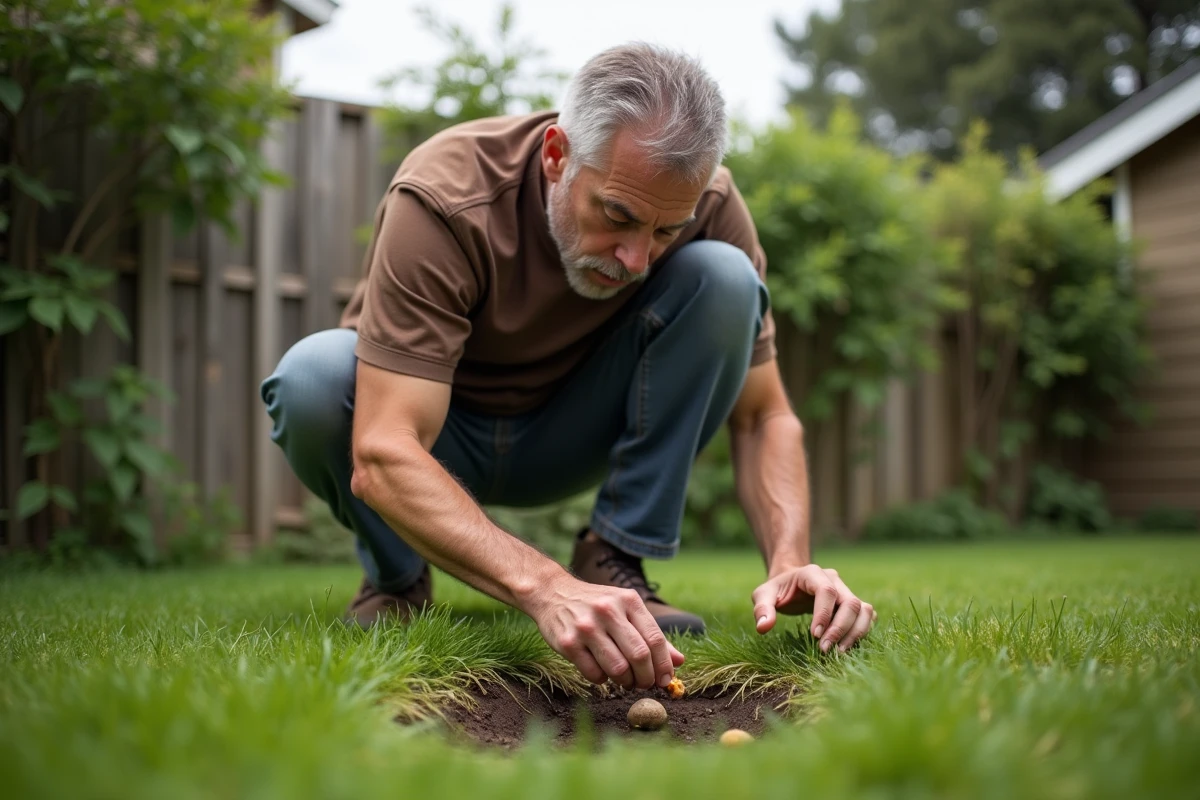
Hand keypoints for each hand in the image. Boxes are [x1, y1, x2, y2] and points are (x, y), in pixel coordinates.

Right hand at [527, 576, 684, 688]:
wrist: (553, 593)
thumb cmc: (597, 605)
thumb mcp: (626, 609)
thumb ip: (651, 635)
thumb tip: (679, 661)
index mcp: (628, 601)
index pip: (655, 639)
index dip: (664, 665)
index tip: (666, 680)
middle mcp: (608, 611)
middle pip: (639, 655)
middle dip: (646, 678)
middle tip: (645, 684)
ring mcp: (586, 627)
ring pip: (618, 668)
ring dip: (626, 682)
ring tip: (625, 680)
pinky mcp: (567, 642)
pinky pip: (594, 674)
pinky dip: (603, 680)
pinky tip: (602, 672)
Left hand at [751, 565, 875, 652]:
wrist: (790, 583)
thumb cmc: (777, 590)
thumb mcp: (763, 595)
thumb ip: (762, 608)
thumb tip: (763, 627)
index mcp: (813, 573)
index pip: (826, 591)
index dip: (824, 614)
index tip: (815, 635)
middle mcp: (834, 580)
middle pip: (850, 602)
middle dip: (840, 629)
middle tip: (824, 650)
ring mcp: (846, 591)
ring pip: (863, 610)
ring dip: (855, 632)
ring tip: (839, 653)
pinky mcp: (852, 604)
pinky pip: (866, 616)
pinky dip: (861, 632)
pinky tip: (846, 646)